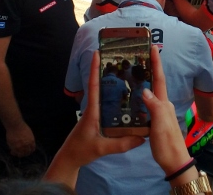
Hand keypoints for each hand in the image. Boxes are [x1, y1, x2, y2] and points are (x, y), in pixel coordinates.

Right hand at [6, 121, 35, 156]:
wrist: (15, 125)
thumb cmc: (22, 127)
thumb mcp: (29, 134)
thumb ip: (29, 140)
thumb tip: (28, 144)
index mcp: (32, 142)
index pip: (32, 150)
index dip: (29, 151)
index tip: (26, 151)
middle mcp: (27, 145)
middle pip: (26, 153)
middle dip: (24, 154)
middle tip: (20, 153)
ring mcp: (21, 147)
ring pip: (20, 155)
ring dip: (18, 154)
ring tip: (16, 153)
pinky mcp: (14, 147)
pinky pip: (14, 153)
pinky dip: (13, 153)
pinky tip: (11, 152)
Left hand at [46, 51, 144, 185]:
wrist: (70, 159)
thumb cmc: (82, 150)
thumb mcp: (102, 148)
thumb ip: (121, 144)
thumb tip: (142, 137)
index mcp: (92, 111)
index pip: (93, 86)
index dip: (94, 69)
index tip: (97, 53)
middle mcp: (93, 108)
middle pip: (99, 85)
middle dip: (107, 70)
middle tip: (119, 58)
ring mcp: (94, 113)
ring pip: (104, 94)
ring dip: (111, 83)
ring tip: (126, 72)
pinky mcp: (97, 118)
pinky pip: (106, 104)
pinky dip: (114, 97)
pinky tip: (125, 97)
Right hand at [143, 46, 192, 174]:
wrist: (174, 162)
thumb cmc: (168, 144)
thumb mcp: (160, 126)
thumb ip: (154, 107)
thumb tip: (145, 90)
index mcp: (164, 104)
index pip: (160, 80)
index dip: (156, 64)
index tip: (153, 48)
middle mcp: (163, 106)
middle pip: (155, 84)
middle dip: (149, 70)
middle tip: (139, 57)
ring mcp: (159, 114)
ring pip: (150, 94)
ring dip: (144, 82)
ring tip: (132, 73)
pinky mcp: (155, 122)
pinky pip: (146, 105)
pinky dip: (140, 97)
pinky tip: (132, 98)